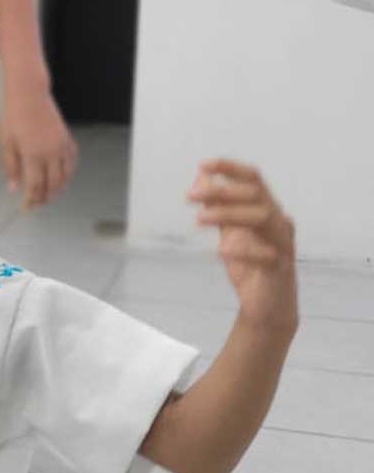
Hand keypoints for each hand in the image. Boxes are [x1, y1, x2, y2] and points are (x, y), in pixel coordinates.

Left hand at [0, 86, 77, 209]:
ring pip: (65, 175)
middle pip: (53, 185)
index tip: (25, 208)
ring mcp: (62, 146)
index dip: (31, 200)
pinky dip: (67, 173)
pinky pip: (71, 162)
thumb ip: (11, 167)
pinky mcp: (68, 139)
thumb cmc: (13, 118)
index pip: (35, 186)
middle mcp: (52, 154)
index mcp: (34, 156)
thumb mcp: (6, 143)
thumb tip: (13, 189)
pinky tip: (61, 176)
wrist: (30, 96)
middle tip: (36, 203)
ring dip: (58, 188)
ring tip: (48, 194)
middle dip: (45, 197)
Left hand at [189, 159, 296, 329]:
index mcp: (267, 210)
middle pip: (255, 194)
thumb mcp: (229, 233)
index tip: (202, 165)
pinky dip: (244, 249)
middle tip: (189, 196)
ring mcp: (283, 244)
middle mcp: (279, 222)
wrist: (265, 306)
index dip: (230, 168)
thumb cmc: (250, 267)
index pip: (254, 179)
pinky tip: (221, 249)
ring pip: (262, 216)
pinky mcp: (281, 268)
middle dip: (220, 191)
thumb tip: (201, 180)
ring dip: (228, 213)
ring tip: (199, 219)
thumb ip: (218, 208)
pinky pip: (266, 254)